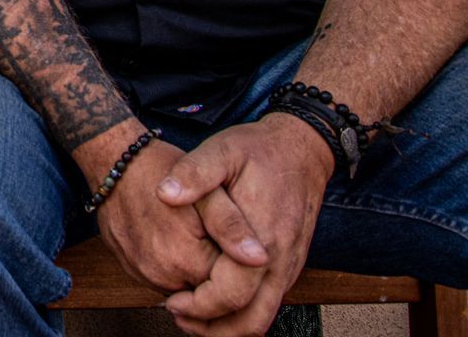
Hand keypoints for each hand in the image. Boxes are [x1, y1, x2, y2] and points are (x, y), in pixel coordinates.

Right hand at [88, 129, 266, 297]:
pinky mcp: (131, 270)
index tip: (239, 241)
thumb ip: (233, 227)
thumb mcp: (207, 191)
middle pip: (208, 289)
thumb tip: (261, 259)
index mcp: (184, 258)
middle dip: (219, 268)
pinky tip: (176, 237)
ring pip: (188, 287)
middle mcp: (160, 274)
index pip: (231, 286)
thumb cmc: (160, 169)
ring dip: (197, 269)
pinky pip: (166, 279)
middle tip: (215, 233)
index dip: (240, 265)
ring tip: (195, 233)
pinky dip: (177, 265)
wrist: (112, 161)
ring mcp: (142, 274)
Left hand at [155, 115, 332, 335]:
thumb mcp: (222, 150)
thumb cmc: (260, 150)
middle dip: (213, 329)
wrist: (303, 149)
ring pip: (262, 317)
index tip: (170, 302)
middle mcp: (280, 261)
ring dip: (228, 325)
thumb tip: (164, 194)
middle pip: (251, 321)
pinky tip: (214, 298)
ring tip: (191, 316)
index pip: (231, 295)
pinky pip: (267, 302)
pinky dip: (241, 311)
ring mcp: (288, 267)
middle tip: (178, 317)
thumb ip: (194, 173)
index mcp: (262, 239)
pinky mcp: (289, 265)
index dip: (198, 307)